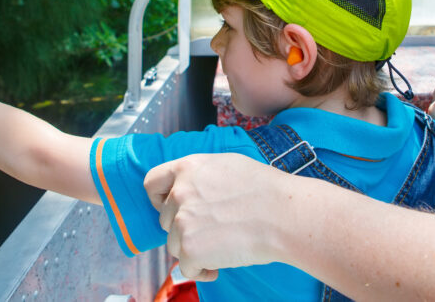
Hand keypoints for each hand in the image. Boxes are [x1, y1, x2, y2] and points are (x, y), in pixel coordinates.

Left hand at [145, 154, 287, 280]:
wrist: (282, 215)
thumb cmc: (265, 190)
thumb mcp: (227, 165)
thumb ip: (200, 176)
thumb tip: (191, 189)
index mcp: (188, 168)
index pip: (152, 183)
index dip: (158, 199)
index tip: (169, 208)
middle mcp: (179, 193)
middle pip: (165, 219)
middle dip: (184, 228)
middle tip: (211, 231)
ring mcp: (182, 222)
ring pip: (175, 245)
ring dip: (193, 249)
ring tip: (222, 246)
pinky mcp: (190, 249)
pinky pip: (186, 268)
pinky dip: (202, 270)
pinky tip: (220, 263)